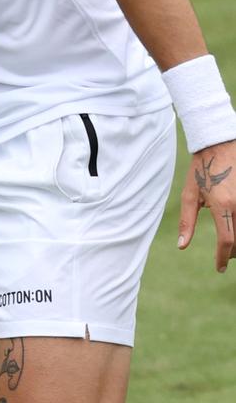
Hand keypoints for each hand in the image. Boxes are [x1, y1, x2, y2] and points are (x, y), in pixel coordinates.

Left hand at [178, 139, 235, 271]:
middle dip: (231, 252)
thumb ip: (187, 221)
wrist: (220, 145)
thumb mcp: (190, 194)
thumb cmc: (201, 169)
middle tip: (223, 256)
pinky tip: (233, 229)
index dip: (222, 258)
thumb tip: (182, 246)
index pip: (227, 240)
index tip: (219, 268)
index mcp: (223, 204)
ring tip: (229, 244)